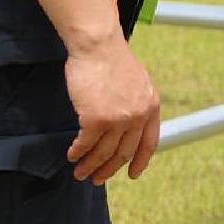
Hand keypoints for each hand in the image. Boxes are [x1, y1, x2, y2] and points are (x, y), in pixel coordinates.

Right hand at [63, 34, 160, 184]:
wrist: (98, 45)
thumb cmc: (112, 58)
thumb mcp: (137, 82)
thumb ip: (136, 103)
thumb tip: (128, 125)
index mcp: (151, 106)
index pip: (149, 143)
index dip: (140, 162)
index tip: (132, 174)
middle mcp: (138, 116)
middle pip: (124, 153)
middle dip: (109, 169)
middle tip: (98, 178)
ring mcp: (118, 119)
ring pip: (103, 153)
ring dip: (90, 166)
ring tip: (81, 172)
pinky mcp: (96, 119)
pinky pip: (85, 144)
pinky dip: (78, 152)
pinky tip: (72, 155)